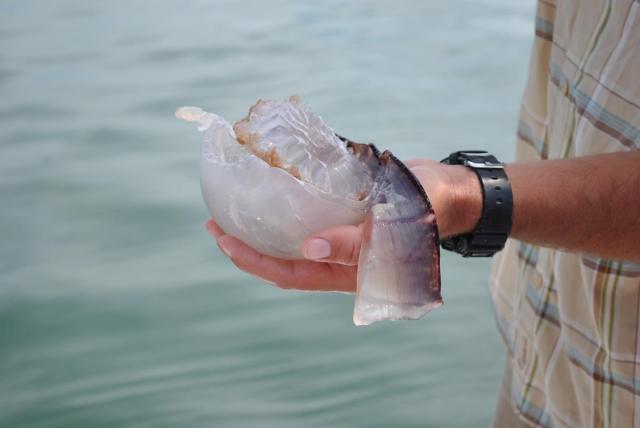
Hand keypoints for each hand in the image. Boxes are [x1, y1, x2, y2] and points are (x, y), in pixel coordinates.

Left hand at [206, 158, 481, 292]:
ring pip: (290, 236)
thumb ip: (354, 243)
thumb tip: (307, 248)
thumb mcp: (394, 230)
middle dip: (246, 245)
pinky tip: (270, 183)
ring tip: (234, 203)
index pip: (290, 273)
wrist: (448, 191)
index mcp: (345, 273)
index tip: (224, 240)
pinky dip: (285, 201)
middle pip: (282, 259)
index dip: (254, 261)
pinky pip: (306, 211)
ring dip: (262, 223)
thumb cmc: (427, 213)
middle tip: (215, 222)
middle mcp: (335, 257)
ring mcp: (337, 234)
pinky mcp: (341, 211)